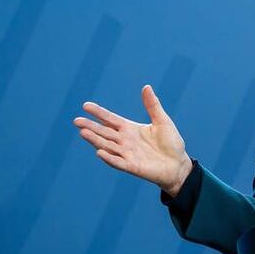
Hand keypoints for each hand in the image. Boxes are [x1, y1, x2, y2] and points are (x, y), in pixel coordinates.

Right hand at [73, 85, 192, 196]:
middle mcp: (125, 141)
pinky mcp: (132, 166)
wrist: (178, 164)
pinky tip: (99, 152)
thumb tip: (146, 87)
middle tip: (76, 120)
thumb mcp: (162, 121)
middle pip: (104, 132)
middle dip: (91, 126)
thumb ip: (152, 106)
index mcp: (130, 129)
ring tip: (83, 132)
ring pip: (107, 146)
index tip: (86, 105)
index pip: (111, 119)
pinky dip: (109, 157)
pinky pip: (118, 162)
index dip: (99, 113)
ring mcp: (127, 154)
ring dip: (95, 140)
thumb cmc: (171, 142)